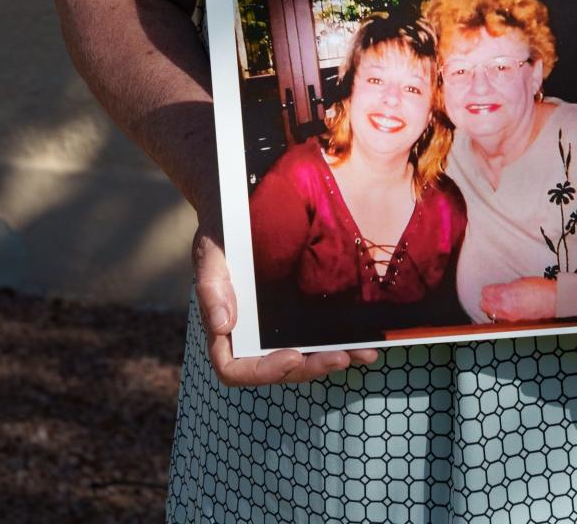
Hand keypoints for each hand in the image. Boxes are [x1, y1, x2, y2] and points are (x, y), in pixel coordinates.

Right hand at [193, 224, 378, 385]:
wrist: (240, 207)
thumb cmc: (221, 232)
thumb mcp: (210, 252)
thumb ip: (212, 287)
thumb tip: (224, 325)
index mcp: (224, 330)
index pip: (235, 368)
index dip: (265, 370)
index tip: (292, 356)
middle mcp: (251, 335)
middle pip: (279, 368)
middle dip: (311, 367)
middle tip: (341, 357)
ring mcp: (276, 326)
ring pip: (303, 356)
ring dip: (332, 358)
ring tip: (364, 354)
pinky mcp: (298, 310)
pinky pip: (317, 333)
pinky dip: (342, 338)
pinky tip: (366, 337)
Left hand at [480, 277, 558, 322]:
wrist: (553, 300)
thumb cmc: (540, 289)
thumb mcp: (520, 282)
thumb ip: (506, 287)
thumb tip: (499, 289)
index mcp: (506, 293)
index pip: (486, 293)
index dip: (487, 290)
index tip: (488, 289)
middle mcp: (505, 307)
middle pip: (485, 305)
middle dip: (486, 300)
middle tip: (489, 296)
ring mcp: (510, 316)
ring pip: (492, 314)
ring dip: (491, 309)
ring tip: (496, 304)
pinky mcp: (515, 322)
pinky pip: (502, 319)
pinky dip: (500, 315)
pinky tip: (504, 311)